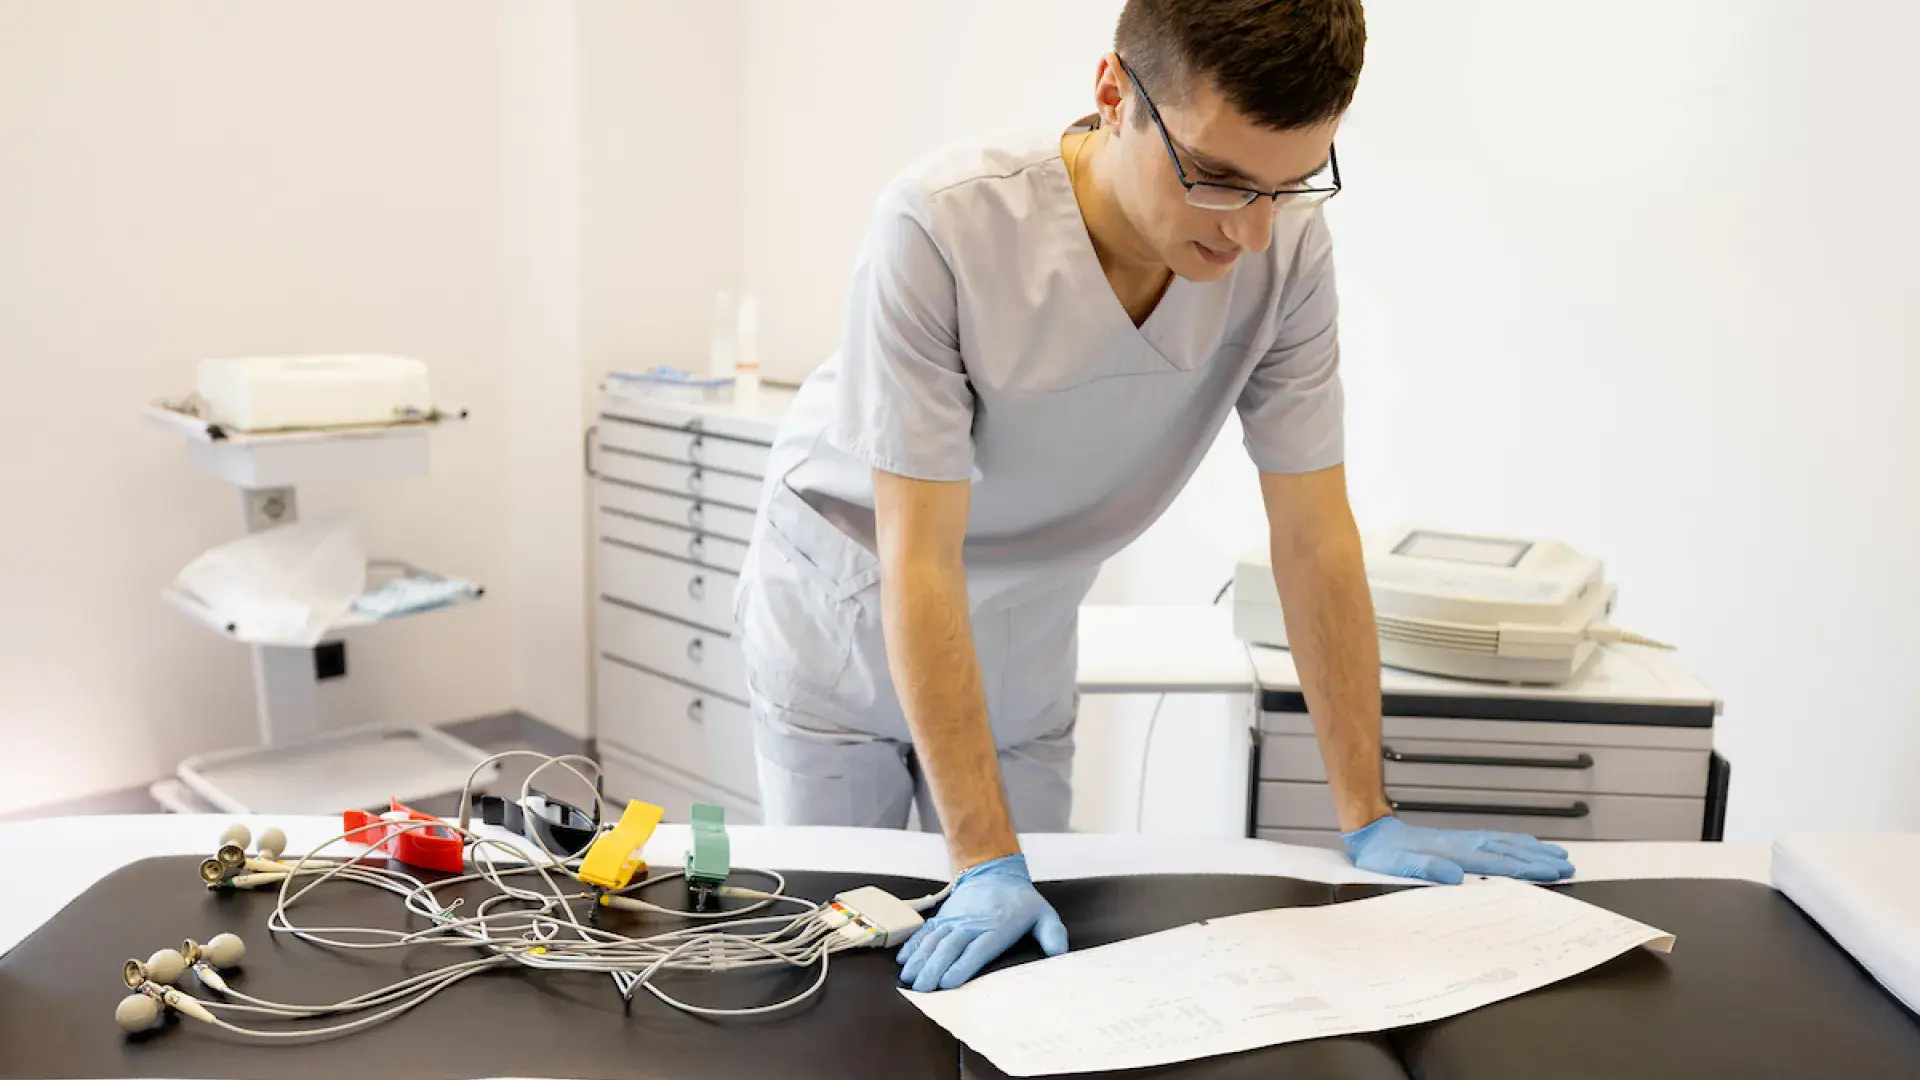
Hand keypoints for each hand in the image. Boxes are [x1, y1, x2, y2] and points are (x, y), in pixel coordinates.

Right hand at [897, 854, 1067, 991]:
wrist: (995, 870)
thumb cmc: (1020, 900)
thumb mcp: (1043, 913)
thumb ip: (1052, 933)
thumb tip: (1059, 953)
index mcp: (995, 928)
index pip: (976, 950)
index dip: (960, 966)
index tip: (947, 983)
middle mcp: (971, 925)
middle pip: (949, 948)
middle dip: (933, 969)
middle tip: (921, 989)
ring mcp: (955, 920)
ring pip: (933, 940)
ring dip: (919, 959)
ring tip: (908, 978)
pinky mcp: (944, 917)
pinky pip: (925, 931)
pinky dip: (913, 945)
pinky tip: (904, 959)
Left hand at [1342, 815, 1574, 883]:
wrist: (1374, 835)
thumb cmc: (1386, 855)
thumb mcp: (1400, 866)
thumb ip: (1426, 869)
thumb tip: (1453, 875)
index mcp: (1455, 854)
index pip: (1499, 864)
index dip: (1528, 869)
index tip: (1552, 872)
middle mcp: (1465, 845)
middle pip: (1511, 852)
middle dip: (1540, 859)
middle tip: (1567, 866)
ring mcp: (1464, 841)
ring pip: (1507, 844)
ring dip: (1533, 849)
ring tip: (1558, 854)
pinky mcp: (1461, 841)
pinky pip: (1496, 840)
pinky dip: (1515, 842)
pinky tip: (1526, 844)